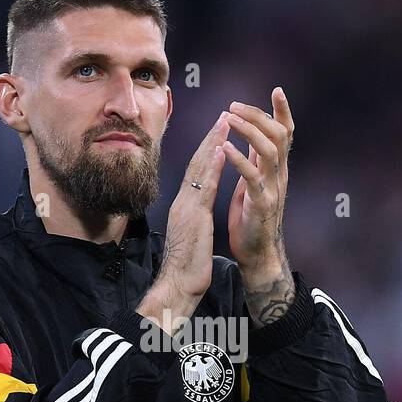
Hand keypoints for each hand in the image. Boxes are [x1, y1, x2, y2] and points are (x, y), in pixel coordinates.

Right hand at [137, 112, 228, 333]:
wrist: (177, 286)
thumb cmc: (186, 267)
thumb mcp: (192, 236)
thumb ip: (194, 219)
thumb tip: (197, 211)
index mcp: (184, 207)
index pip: (196, 173)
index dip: (207, 151)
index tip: (218, 132)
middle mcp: (183, 202)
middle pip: (196, 164)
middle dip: (210, 139)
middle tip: (223, 115)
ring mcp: (186, 208)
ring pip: (199, 169)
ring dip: (212, 143)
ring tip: (224, 121)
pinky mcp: (193, 217)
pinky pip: (204, 187)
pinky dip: (212, 166)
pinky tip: (221, 149)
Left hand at [223, 87, 293, 279]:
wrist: (258, 254)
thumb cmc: (252, 218)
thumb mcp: (255, 183)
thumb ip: (257, 160)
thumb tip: (253, 135)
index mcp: (277, 168)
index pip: (285, 133)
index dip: (283, 111)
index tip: (277, 90)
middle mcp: (280, 175)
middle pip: (278, 135)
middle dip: (258, 116)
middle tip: (234, 105)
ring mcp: (273, 189)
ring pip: (268, 151)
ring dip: (248, 131)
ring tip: (228, 118)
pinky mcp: (262, 204)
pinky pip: (252, 177)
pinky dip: (239, 160)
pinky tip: (225, 148)